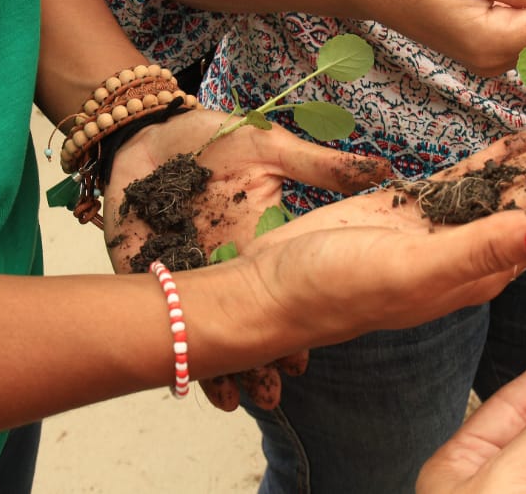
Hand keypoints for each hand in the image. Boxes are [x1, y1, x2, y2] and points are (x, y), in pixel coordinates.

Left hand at [104, 108, 391, 409]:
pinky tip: (179, 368)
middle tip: (274, 388)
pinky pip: (158, 312)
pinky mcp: (142, 269)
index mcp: (260, 240)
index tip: (306, 354)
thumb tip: (383, 170)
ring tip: (232, 396)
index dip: (295, 328)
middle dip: (261, 361)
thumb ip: (320, 166)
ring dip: (218, 366)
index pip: (284, 293)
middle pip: (246, 322)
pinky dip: (167, 342)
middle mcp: (226, 264)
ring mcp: (186, 270)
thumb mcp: (269, 147)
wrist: (148, 127)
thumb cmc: (211, 134)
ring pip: (205, 329)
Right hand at [218, 126, 525, 408]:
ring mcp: (444, 229)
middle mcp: (472, 252)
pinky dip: (498, 158)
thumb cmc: (338, 290)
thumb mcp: (416, 270)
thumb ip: (484, 250)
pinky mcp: (415, 210)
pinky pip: (470, 179)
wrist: (275, 288)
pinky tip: (521, 136)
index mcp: (482, 271)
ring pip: (510, 187)